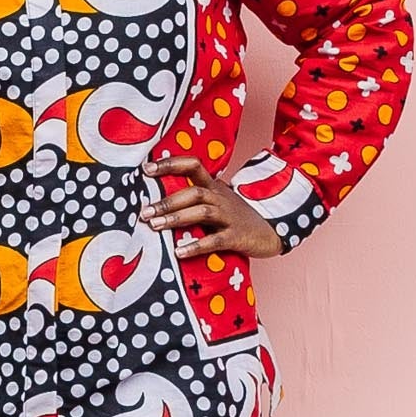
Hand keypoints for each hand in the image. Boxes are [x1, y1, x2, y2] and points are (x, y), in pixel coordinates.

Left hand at [138, 154, 284, 259]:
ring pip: (202, 212)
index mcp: (214, 187)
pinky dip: (196, 246)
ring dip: (176, 218)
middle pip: (193, 192)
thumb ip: (193, 200)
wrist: (270, 233)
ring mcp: (229, 217)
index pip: (193, 165)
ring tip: (155, 226)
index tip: (146, 169)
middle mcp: (221, 198)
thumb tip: (157, 202)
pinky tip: (179, 252)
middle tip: (145, 212)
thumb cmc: (236, 218)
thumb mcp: (217, 202)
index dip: (170, 164)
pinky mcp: (236, 237)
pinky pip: (215, 240)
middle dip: (167, 201)